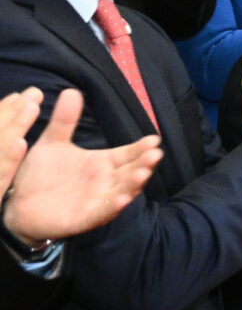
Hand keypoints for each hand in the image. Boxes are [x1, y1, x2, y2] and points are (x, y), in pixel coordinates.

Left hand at [0, 87, 158, 245]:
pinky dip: (112, 207)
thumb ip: (64, 120)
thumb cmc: (39, 174)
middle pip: (130, 171)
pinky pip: (101, 213)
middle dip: (144, 164)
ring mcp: (97, 200)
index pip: (126, 154)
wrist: (17, 203)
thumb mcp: (52, 143)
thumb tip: (72, 91)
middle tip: (155, 154)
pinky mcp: (85, 218)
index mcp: (100, 163)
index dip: (140, 148)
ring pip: (122, 191)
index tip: (154, 139)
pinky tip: (121, 198)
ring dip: (134, 184)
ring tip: (143, 173)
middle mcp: (104, 182)